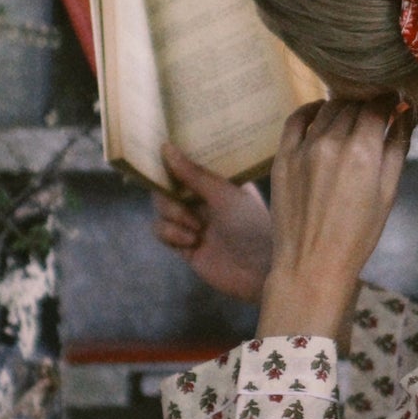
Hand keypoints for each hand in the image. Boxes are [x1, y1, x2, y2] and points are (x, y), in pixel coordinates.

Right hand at [152, 141, 273, 301]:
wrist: (259, 271)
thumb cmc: (250, 225)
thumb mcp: (223, 194)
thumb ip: (193, 174)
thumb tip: (166, 147)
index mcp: (219, 180)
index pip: (188, 162)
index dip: (172, 159)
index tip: (158, 152)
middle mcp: (204, 197)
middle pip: (167, 186)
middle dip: (169, 195)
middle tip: (183, 203)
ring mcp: (193, 220)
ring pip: (162, 208)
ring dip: (172, 216)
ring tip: (196, 228)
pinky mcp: (184, 244)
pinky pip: (162, 230)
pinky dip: (170, 234)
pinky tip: (191, 242)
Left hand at [258, 98, 412, 345]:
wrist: (313, 263)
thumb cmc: (359, 235)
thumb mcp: (388, 193)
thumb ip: (397, 148)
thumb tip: (408, 113)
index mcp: (362, 151)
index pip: (377, 106)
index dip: (388, 99)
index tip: (394, 101)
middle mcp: (331, 141)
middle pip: (352, 104)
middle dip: (367, 102)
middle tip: (375, 109)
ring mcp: (303, 147)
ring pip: (326, 109)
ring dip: (342, 106)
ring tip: (351, 114)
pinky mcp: (283, 156)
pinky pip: (296, 120)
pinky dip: (311, 110)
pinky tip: (320, 112)